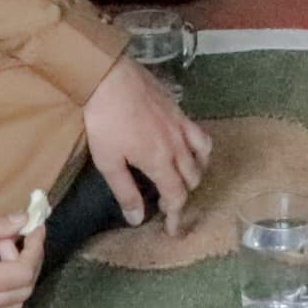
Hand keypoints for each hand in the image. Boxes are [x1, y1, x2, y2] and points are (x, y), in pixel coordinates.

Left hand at [83, 59, 212, 225]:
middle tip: (167, 202)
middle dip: (183, 195)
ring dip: (196, 171)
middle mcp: (177, 146)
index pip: (176, 196)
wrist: (109, 77)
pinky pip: (199, 133)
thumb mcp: (108, 161)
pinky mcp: (178, 110)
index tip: (172, 230)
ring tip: (184, 177)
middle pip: (191, 178)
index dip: (175, 216)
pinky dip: (199, 147)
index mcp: (160, 162)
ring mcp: (181, 126)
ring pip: (202, 156)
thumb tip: (138, 218)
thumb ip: (126, 191)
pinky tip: (187, 146)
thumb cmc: (105, 120)